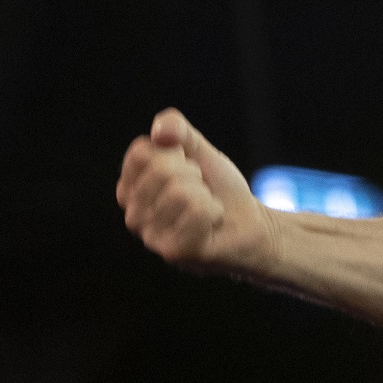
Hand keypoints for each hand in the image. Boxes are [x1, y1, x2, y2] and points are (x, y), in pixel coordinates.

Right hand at [115, 109, 274, 272]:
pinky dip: (214, 211)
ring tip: (207, 208)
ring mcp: (150, 237)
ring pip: (180, 192)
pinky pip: (197, 212)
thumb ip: (178, 130)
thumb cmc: (219, 188)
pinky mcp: (173, 252)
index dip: (176, 153)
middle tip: (202, 192)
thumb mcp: (199, 151)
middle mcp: (132, 214)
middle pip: (161, 170)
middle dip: (193, 175)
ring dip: (205, 195)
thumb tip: (160, 131)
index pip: (140, 152)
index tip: (188, 168)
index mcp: (130, 188)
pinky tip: (212, 224)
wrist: (251, 224)